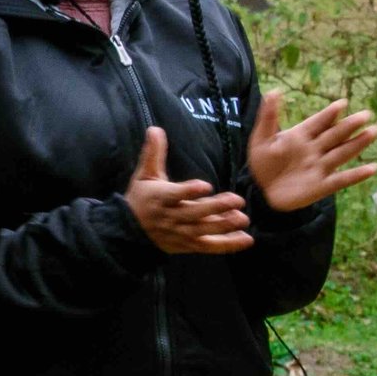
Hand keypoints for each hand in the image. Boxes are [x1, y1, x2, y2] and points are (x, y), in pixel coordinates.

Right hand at [124, 126, 252, 253]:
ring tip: (243, 218)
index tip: (204, 185)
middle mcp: (170, 217)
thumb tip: (155, 128)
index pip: (174, 195)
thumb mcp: (144, 175)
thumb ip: (153, 154)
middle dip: (215, 207)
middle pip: (194, 213)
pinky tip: (246, 239)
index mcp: (159, 198)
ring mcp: (180, 233)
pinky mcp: (188, 245)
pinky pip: (209, 246)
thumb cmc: (141, 198)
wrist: (130, 230)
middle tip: (237, 200)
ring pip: (203, 230)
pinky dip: (228, 245)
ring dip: (224, 226)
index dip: (189, 191)